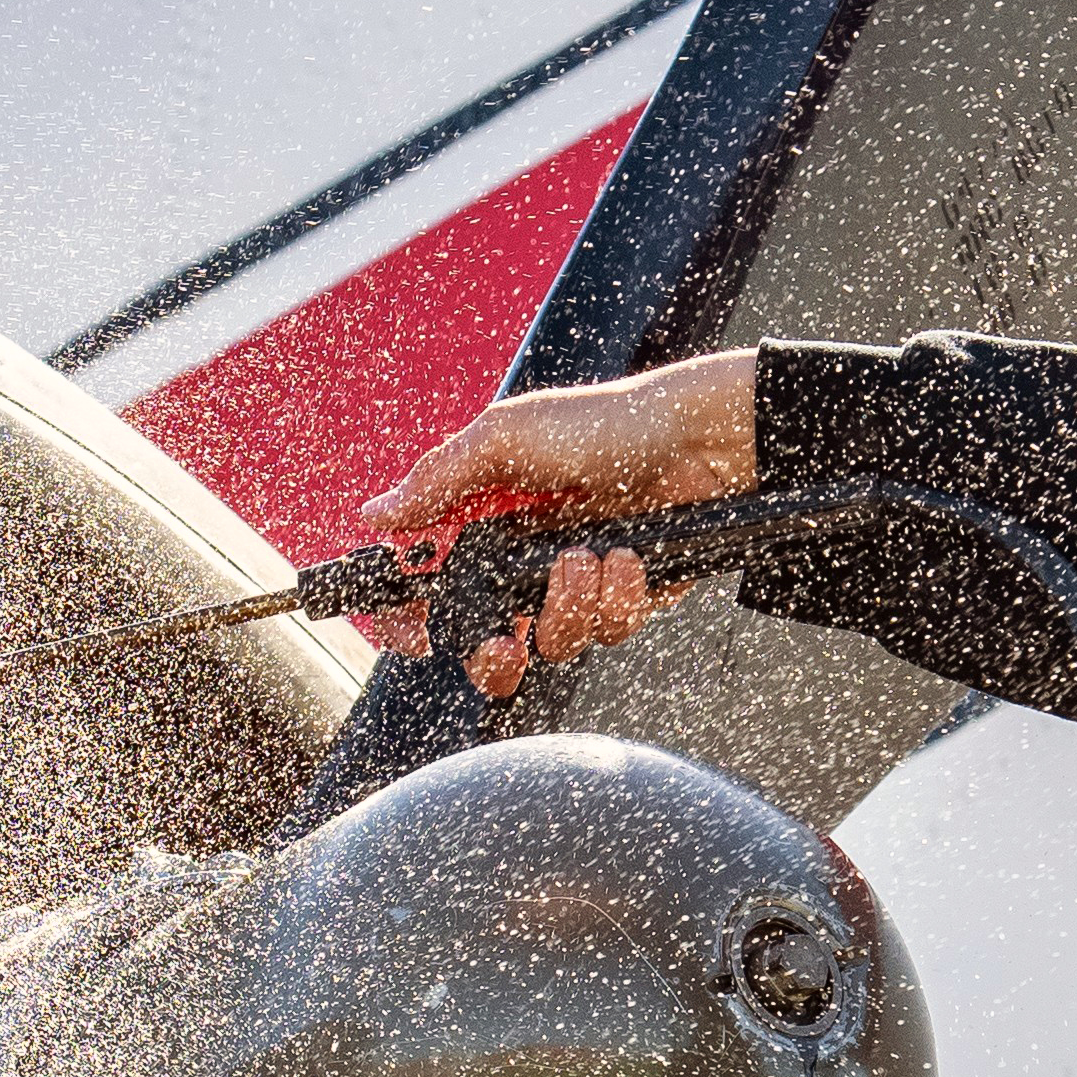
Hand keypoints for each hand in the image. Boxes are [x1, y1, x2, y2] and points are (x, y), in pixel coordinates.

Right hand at [355, 353, 761, 692]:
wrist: (698, 439)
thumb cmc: (607, 423)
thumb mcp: (508, 438)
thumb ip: (440, 480)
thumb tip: (377, 514)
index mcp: (490, 521)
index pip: (438, 588)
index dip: (419, 621)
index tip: (418, 634)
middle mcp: (530, 559)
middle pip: (493, 643)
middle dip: (497, 653)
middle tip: (507, 641)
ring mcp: (581, 582)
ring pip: (557, 642)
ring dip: (571, 606)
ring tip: (590, 556)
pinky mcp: (631, 595)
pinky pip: (614, 629)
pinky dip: (621, 596)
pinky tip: (628, 555)